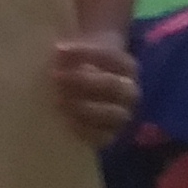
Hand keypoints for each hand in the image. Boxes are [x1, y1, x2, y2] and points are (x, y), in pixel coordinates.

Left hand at [50, 32, 135, 147]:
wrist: (85, 91)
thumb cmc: (80, 68)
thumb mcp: (76, 55)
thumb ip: (70, 53)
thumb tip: (60, 52)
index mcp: (126, 66)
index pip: (111, 56)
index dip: (84, 53)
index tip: (59, 50)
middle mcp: (129, 91)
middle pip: (113, 86)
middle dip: (84, 82)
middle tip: (57, 77)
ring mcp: (123, 115)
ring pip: (114, 114)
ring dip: (85, 108)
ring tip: (60, 101)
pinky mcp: (111, 135)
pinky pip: (104, 137)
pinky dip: (86, 130)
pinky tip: (66, 120)